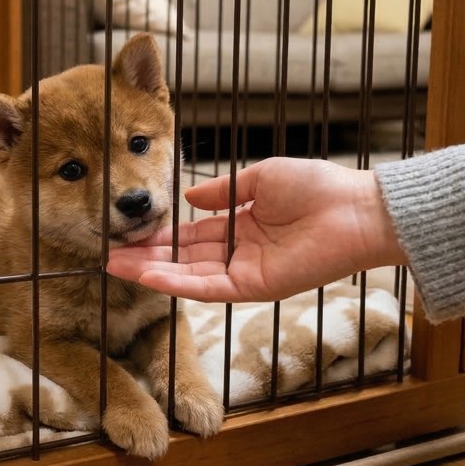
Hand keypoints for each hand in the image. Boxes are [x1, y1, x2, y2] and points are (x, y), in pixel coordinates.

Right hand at [107, 157, 407, 302]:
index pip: (191, 234)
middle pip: (182, 257)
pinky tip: (148, 275)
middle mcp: (239, 253)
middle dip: (145, 255)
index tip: (129, 232)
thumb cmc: (318, 187)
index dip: (160, 235)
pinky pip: (208, 288)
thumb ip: (223, 191)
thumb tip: (188, 198)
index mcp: (241, 225)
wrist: (356, 209)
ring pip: (188, 275)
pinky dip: (177, 283)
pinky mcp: (253, 287)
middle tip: (108, 252)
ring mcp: (244, 272)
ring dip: (151, 271)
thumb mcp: (260, 177)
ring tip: (115, 265)